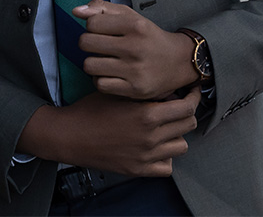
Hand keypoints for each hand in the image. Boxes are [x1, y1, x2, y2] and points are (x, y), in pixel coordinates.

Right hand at [18, 88, 200, 175]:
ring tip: (164, 127)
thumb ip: (145, 92)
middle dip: (186, 113)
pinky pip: (167, 167)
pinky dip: (166, 157)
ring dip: (176, 135)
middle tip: (177, 107)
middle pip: (188, 126)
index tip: (191, 92)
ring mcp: (146, 156)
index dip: (193, 96)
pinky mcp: (139, 170)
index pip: (187, 107)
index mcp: (147, 114)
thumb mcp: (118, 92)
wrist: (70, 135)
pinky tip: (155, 147)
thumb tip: (168, 93)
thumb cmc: (90, 110)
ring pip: (181, 146)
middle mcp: (151, 137)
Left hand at [73, 0, 198, 100]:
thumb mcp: (130, 16)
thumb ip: (102, 8)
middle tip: (100, 47)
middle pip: (86, 43)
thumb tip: (76, 11)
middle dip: (89, 44)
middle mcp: (135, 47)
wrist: (179, 62)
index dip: (92, 27)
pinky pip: (100, 84)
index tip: (103, 32)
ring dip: (93, 63)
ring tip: (104, 61)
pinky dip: (101, 80)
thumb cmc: (148, 37)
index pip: (91, 23)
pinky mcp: (135, 89)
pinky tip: (111, 75)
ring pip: (89, 65)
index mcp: (135, 25)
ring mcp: (135, 70)